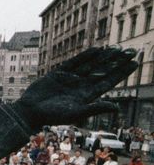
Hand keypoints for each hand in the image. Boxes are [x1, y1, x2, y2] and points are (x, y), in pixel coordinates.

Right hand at [12, 48, 137, 129]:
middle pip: (102, 71)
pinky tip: (97, 49)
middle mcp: (80, 86)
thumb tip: (116, 107)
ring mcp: (70, 79)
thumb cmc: (52, 116)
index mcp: (87, 96)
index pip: (108, 81)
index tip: (134, 62)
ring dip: (104, 57)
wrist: (30, 112)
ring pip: (91, 65)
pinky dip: (85, 56)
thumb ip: (95, 108)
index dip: (121, 72)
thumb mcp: (75, 113)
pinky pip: (74, 62)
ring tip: (117, 48)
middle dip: (116, 61)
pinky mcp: (58, 74)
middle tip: (131, 50)